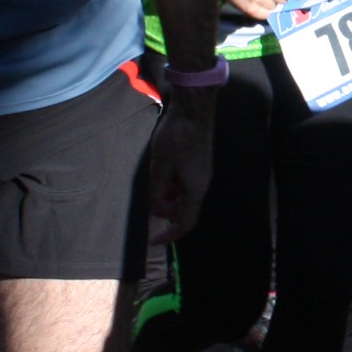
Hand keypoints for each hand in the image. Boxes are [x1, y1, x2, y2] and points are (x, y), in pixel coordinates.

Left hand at [145, 87, 216, 243]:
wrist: (194, 109)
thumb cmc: (176, 139)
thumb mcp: (160, 168)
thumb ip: (156, 192)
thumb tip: (154, 210)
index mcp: (195, 190)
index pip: (185, 223)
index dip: (169, 235)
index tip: (153, 241)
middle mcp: (202, 184)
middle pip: (185, 209)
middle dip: (166, 209)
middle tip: (149, 199)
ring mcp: (202, 173)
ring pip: (184, 195)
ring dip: (168, 195)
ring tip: (154, 182)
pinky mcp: (199, 162)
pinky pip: (186, 183)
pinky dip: (173, 184)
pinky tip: (162, 170)